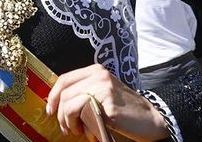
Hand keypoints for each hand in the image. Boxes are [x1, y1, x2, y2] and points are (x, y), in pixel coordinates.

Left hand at [45, 64, 168, 141]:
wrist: (150, 120)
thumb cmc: (124, 110)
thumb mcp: (102, 93)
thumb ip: (84, 92)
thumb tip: (56, 103)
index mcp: (96, 70)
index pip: (64, 79)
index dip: (54, 96)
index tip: (51, 110)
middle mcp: (99, 75)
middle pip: (65, 92)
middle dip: (60, 113)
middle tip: (66, 127)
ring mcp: (103, 88)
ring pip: (69, 103)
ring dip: (68, 121)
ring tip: (77, 130)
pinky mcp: (107, 103)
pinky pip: (81, 113)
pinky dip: (78, 124)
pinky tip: (87, 131)